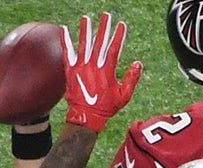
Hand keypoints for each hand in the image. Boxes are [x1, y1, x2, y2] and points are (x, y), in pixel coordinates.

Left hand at [61, 13, 142, 131]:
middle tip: (106, 15)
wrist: (86, 117)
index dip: (119, 36)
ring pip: (83, 44)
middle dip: (104, 28)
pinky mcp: (70, 70)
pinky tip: (64, 29)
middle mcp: (93, 66)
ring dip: (85, 30)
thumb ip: (132, 78)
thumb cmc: (107, 107)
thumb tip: (139, 63)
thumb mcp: (124, 95)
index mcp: (107, 71)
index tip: (122, 25)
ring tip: (86, 18)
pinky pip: (67, 52)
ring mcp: (81, 67)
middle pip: (100, 42)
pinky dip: (66, 41)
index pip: (115, 48)